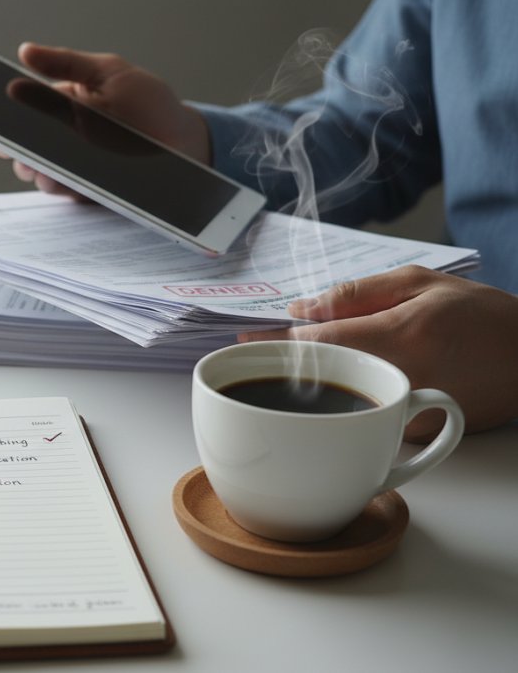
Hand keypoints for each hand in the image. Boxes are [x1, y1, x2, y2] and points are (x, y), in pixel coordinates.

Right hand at [0, 42, 210, 195]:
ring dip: (41, 174)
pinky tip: (67, 184)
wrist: (186, 142)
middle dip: (19, 153)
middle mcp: (65, 141)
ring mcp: (77, 169)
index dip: (5, 121)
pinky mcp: (92, 193)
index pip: (25, 115)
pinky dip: (67, 192)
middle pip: (27, 152)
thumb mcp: (108, 72)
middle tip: (18, 152)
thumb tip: (25, 51)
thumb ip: (66, 61)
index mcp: (63, 107)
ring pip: (44, 177)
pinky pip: (71, 196)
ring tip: (44, 169)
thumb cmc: (149, 103)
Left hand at [239, 266, 517, 440]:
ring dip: (308, 387)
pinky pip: (362, 420)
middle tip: (255, 351)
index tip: (241, 340)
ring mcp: (406, 416)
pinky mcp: (412, 439)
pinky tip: (343, 386)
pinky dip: (342, 404)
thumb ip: (355, 294)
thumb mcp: (420, 283)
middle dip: (283, 365)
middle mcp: (400, 381)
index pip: (317, 342)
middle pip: (315, 377)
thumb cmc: (480, 316)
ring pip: (334, 404)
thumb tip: (300, 308)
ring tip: (299, 365)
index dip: (274, 341)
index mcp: (400, 336)